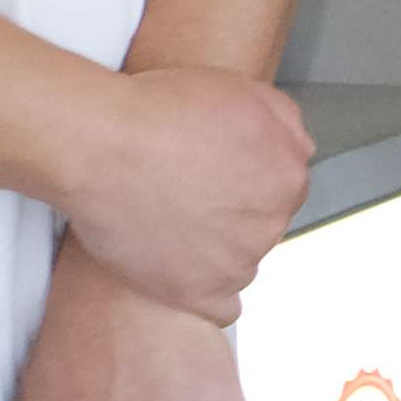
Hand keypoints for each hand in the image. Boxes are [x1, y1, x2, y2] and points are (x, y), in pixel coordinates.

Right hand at [51, 67, 315, 326]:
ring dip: (214, 252)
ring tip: (167, 226)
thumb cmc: (161, 112)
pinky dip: (204, 294)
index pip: (280, 188)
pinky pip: (222, 309)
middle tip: (184, 198)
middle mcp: (273, 222)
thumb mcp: (243, 91)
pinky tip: (183, 277)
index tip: (212, 179)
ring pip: (240, 263)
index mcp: (289, 175)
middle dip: (231, 215)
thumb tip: (297, 151)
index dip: (243, 181)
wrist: (103, 145)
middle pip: (260, 226)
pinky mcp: (199, 292)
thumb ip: (285, 123)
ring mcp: (238, 261)